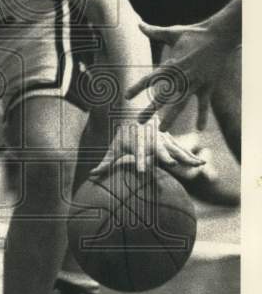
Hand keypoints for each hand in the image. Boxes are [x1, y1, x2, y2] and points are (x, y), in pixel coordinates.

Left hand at [90, 114, 204, 177]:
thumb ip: (105, 163)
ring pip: (176, 149)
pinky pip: (183, 150)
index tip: (142, 173)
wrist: (136, 118)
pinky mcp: (171, 142)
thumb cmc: (123, 138)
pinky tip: (202, 164)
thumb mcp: (114, 149)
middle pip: (160, 150)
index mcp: (137, 143)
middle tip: (171, 164)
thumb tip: (92, 175)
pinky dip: (192, 156)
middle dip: (165, 156)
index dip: (140, 162)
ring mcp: (164, 140)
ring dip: (186, 156)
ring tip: (198, 165)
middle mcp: (152, 141)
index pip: (138, 154)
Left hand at [126, 20, 230, 128]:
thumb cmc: (195, 33)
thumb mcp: (173, 32)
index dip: (138, 87)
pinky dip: (202, 116)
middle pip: (164, 97)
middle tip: (139, 121)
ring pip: (181, 104)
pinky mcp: (208, 86)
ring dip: (172, 118)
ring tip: (162, 130)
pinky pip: (204, 104)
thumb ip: (154, 32)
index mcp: (172, 64)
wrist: (220, 35)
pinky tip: (200, 129)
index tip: (126, 96)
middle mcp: (183, 76)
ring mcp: (196, 83)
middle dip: (151, 109)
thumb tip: (138, 24)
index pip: (151, 78)